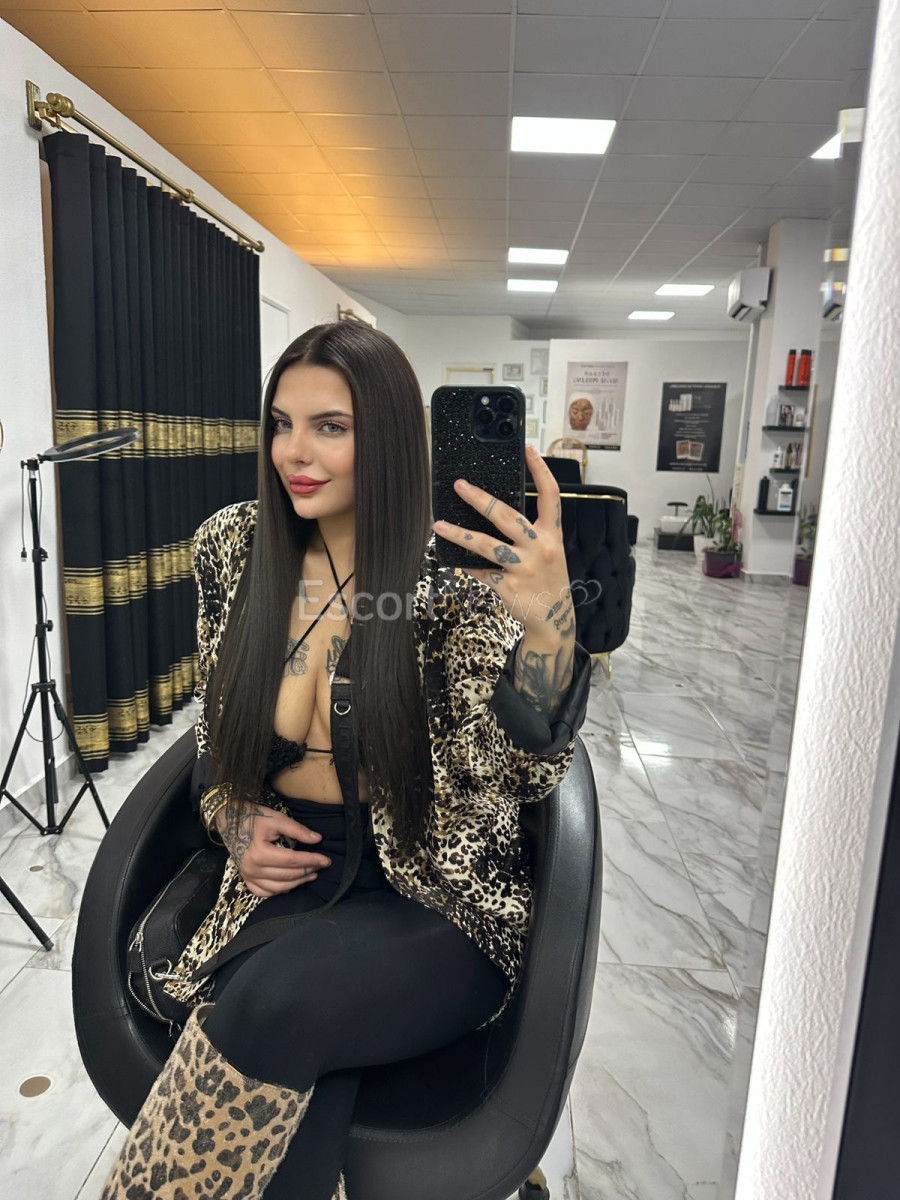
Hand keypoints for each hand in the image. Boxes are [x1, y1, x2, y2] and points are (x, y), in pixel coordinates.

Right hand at [215, 801, 331, 898]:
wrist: (228, 820)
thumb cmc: (253, 817)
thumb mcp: (276, 819)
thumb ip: (297, 830)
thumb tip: (318, 839)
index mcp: (260, 853)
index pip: (292, 860)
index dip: (311, 860)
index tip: (326, 860)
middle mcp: (252, 868)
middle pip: (287, 875)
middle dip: (307, 871)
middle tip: (321, 866)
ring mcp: (247, 876)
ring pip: (278, 887)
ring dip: (297, 883)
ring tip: (311, 875)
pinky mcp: (245, 879)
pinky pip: (265, 892)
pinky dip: (280, 891)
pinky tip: (291, 884)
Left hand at [433, 445, 573, 638]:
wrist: (553, 620)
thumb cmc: (547, 579)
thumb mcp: (549, 552)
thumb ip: (531, 533)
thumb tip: (495, 510)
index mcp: (552, 535)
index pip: (550, 497)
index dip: (541, 472)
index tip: (528, 450)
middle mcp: (540, 549)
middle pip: (507, 517)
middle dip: (480, 499)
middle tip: (459, 485)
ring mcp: (524, 569)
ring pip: (486, 546)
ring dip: (459, 534)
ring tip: (438, 525)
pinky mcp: (509, 587)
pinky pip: (480, 571)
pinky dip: (466, 564)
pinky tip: (452, 558)